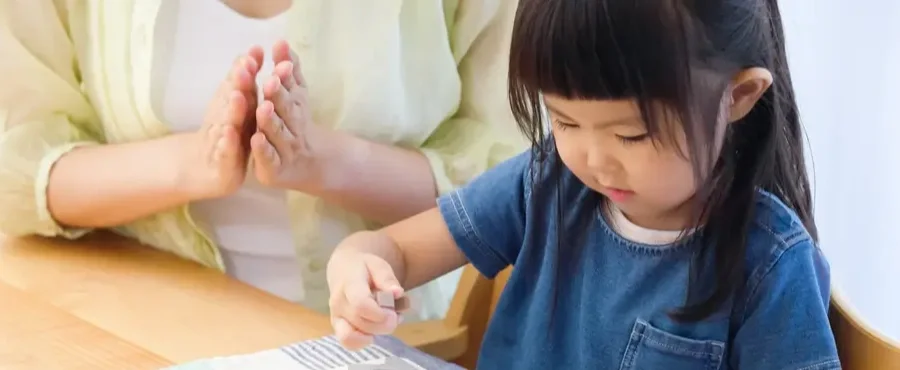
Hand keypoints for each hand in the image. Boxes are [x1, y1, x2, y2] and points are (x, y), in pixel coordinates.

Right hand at [180, 47, 263, 199]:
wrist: (203, 170)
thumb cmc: (225, 134)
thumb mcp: (236, 107)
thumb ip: (244, 81)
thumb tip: (255, 50)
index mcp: (232, 106)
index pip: (240, 84)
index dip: (247, 68)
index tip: (255, 52)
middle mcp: (224, 118)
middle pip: (232, 99)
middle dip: (239, 83)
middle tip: (246, 67)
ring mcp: (220, 140)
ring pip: (226, 122)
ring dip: (231, 109)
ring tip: (238, 96)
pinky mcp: (221, 162)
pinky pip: (224, 151)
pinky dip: (226, 142)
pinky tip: (230, 134)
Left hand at [251, 40, 336, 190]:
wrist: (308, 165)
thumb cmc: (295, 126)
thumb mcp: (296, 95)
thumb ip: (290, 70)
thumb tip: (280, 41)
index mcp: (295, 107)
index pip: (290, 90)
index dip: (286, 79)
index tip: (279, 66)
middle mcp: (292, 127)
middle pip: (285, 110)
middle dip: (279, 96)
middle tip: (271, 82)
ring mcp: (284, 149)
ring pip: (277, 133)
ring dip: (271, 121)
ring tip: (264, 108)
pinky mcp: (274, 169)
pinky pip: (268, 158)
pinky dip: (264, 150)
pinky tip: (256, 139)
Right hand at [327, 249, 408, 349]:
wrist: (343, 269)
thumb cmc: (364, 267)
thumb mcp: (378, 265)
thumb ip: (388, 279)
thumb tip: (397, 293)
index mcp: (349, 284)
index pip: (360, 304)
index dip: (379, 314)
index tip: (393, 312)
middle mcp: (338, 302)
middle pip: (361, 323)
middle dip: (384, 324)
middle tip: (396, 314)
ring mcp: (336, 316)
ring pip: (352, 336)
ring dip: (375, 333)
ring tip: (385, 322)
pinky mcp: (337, 326)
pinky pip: (347, 342)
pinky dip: (363, 342)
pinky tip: (374, 332)